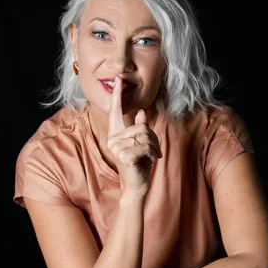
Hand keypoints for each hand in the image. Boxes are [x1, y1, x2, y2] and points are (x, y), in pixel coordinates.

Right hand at [107, 75, 161, 196]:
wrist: (137, 187)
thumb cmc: (139, 166)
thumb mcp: (142, 145)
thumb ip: (140, 129)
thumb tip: (141, 113)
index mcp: (116, 134)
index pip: (115, 112)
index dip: (117, 96)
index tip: (119, 80)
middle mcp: (113, 139)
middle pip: (141, 127)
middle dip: (153, 139)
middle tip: (154, 152)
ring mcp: (116, 148)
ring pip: (144, 136)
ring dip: (154, 147)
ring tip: (152, 157)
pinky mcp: (124, 156)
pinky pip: (145, 146)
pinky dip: (153, 154)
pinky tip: (150, 162)